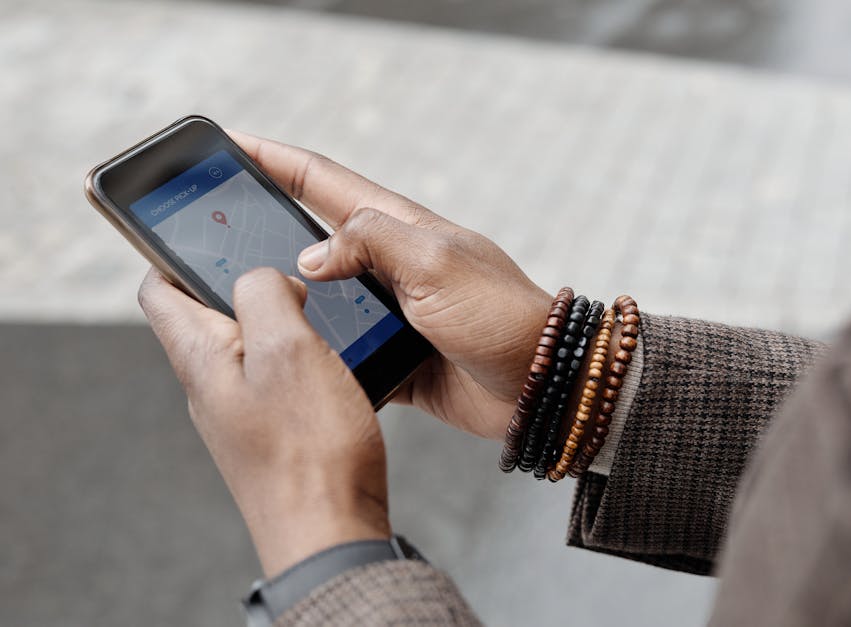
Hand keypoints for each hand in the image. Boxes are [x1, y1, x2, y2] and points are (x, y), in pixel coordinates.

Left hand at [138, 267, 389, 576]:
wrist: (331, 531)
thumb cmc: (309, 448)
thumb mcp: (287, 349)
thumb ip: (263, 294)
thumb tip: (262, 278)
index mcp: (201, 357)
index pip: (157, 290)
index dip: (174, 252)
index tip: (210, 231)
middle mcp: (211, 386)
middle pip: (205, 314)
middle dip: (239, 281)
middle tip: (286, 266)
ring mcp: (240, 412)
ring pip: (247, 345)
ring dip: (278, 319)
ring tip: (318, 310)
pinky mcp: (272, 432)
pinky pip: (277, 377)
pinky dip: (299, 355)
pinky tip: (333, 358)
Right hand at [230, 131, 551, 439]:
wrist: (541, 385)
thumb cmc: (501, 316)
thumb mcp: (435, 263)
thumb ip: (370, 244)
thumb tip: (310, 255)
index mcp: (399, 227)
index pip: (321, 181)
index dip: (273, 158)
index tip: (228, 141)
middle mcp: (390, 264)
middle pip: (312, 235)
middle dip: (262, 225)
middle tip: (211, 224)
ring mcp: (390, 310)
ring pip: (320, 297)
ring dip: (282, 293)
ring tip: (230, 296)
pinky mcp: (392, 355)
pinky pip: (341, 347)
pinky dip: (314, 348)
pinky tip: (282, 355)